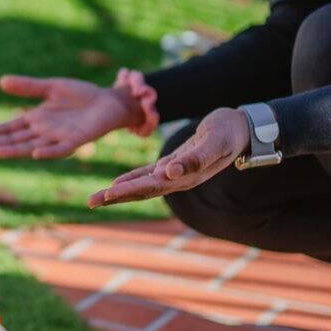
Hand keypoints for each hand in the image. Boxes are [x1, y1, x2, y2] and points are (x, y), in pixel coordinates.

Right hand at [0, 74, 143, 158]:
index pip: (9, 128)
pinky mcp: (77, 139)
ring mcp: (59, 137)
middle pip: (15, 139)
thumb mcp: (51, 87)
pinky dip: (48, 151)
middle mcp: (44, 132)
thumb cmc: (82, 96)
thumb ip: (28, 87)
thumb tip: (1, 81)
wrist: (110, 101)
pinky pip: (61, 148)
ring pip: (32, 146)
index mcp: (36, 120)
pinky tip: (35, 153)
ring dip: (15, 150)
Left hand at [89, 107, 248, 207]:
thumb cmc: (229, 132)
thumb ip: (195, 158)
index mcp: (186, 176)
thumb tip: (169, 173)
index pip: (151, 186)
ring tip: (96, 199)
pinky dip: (131, 180)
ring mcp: (175, 173)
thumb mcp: (214, 141)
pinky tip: (116, 184)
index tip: (108, 193)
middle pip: (141, 191)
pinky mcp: (173, 164)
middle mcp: (178, 179)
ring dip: (118, 192)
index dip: (129, 190)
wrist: (240, 128)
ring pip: (141, 185)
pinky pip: (147, 175)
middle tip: (90, 202)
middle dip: (115, 196)